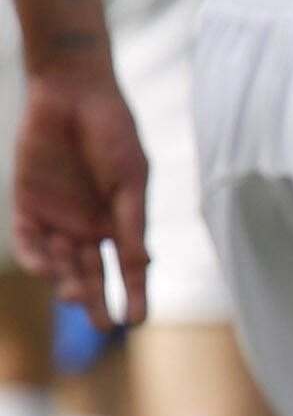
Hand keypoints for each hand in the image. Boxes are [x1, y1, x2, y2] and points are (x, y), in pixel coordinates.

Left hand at [10, 65, 149, 323]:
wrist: (73, 93)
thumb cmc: (113, 133)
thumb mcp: (131, 180)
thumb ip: (131, 222)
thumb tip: (142, 264)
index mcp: (121, 224)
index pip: (129, 270)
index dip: (135, 297)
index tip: (136, 322)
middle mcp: (89, 226)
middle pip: (92, 275)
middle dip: (94, 301)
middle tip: (99, 323)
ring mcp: (58, 217)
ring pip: (60, 263)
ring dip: (66, 280)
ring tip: (72, 290)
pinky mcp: (28, 203)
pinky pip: (28, 241)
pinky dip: (35, 257)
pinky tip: (45, 267)